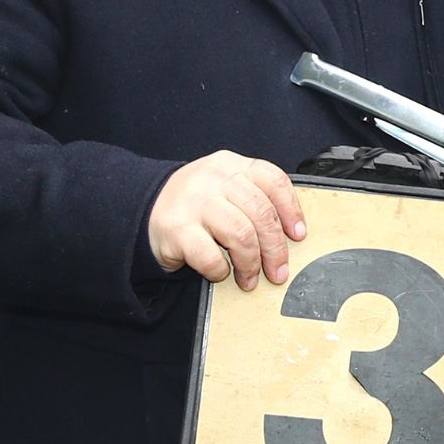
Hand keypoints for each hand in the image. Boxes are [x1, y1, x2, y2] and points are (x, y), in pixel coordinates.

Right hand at [148, 151, 307, 290]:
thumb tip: (289, 233)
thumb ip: (253, 198)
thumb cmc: (195, 203)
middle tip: (278, 270)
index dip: (292, 210)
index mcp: (231, 165)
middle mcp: (214, 179)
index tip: (298, 235)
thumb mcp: (224, 186)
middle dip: (275, 248)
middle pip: (261, 213)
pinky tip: (220, 273)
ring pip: (241, 235)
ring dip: (251, 263)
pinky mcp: (177, 229)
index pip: (274, 181)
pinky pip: (211, 256)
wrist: (144, 208)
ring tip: (250, 278)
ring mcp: (194, 202)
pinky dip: (220, 270)